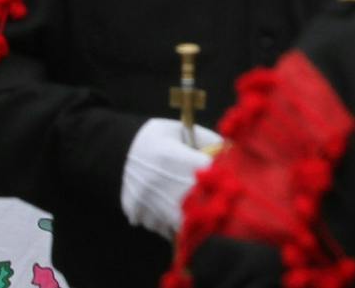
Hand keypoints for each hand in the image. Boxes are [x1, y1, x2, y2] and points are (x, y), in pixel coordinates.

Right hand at [120, 117, 215, 239]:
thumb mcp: (183, 129)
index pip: (205, 173)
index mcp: (170, 156)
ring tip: (189, 205)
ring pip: (176, 223)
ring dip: (187, 218)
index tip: (227, 181)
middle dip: (206, 204)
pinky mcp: (134, 210)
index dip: (219, 179)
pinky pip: (158, 227)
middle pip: (192, 205)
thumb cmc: (159, 136)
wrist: (120, 146)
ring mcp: (143, 198)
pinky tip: (169, 207)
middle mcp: (156, 180)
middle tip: (213, 201)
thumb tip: (234, 152)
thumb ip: (209, 140)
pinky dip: (167, 222)